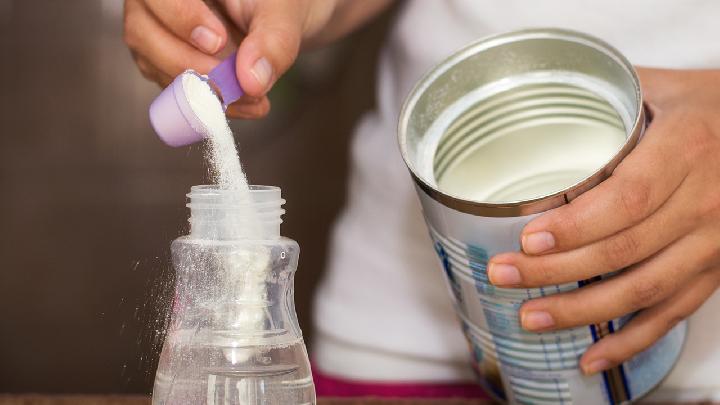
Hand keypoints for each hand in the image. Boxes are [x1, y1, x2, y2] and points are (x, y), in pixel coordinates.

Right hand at [123, 0, 337, 117]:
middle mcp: (154, 2)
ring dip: (203, 91)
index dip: (180, 17)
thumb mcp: (282, 14)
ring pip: (153, 64)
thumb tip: (250, 81)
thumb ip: (273, 40)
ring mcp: (154, 32)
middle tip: (241, 85)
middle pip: (143, 32)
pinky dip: (209, 102)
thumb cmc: (275, 4)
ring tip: (254, 98)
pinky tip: (245, 104)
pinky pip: (172, 88)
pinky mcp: (163, 63)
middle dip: (193, 66)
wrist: (278, 20)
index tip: (218, 42)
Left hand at [487, 68, 719, 374]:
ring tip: (531, 317)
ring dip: (583, 311)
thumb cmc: (707, 107)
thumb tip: (536, 95)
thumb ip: (606, 94)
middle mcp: (705, 201)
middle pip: (624, 250)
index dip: (577, 225)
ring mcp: (713, 242)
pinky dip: (632, 341)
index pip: (628, 199)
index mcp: (687, 149)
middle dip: (555, 270)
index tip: (529, 237)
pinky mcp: (715, 270)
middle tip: (503, 275)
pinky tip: (592, 357)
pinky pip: (674, 313)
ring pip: (644, 290)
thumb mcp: (662, 86)